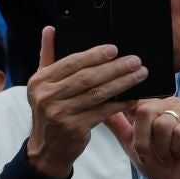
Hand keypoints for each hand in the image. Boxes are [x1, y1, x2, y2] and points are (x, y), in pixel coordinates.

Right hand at [25, 28, 145, 178]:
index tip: (114, 49)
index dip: (94, 55)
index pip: (71, 62)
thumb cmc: (49, 112)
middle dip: (114, 67)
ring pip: (98, 93)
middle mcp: (47, 96)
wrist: (47, 149)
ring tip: (139, 75)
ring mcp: (60, 113)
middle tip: (135, 61)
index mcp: (40, 81)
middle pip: (87, 77)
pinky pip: (103, 111)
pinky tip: (132, 97)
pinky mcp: (74, 128)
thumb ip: (47, 55)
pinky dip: (119, 103)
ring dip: (122, 83)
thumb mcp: (42, 84)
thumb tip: (50, 29)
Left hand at [104, 97, 179, 178]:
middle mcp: (170, 104)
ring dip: (162, 148)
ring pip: (163, 124)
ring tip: (168, 154)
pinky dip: (176, 149)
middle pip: (145, 111)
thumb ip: (118, 126)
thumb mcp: (132, 145)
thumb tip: (100, 110)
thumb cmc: (163, 165)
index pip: (135, 102)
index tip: (135, 140)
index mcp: (155, 106)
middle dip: (144, 140)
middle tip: (152, 154)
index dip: (132, 125)